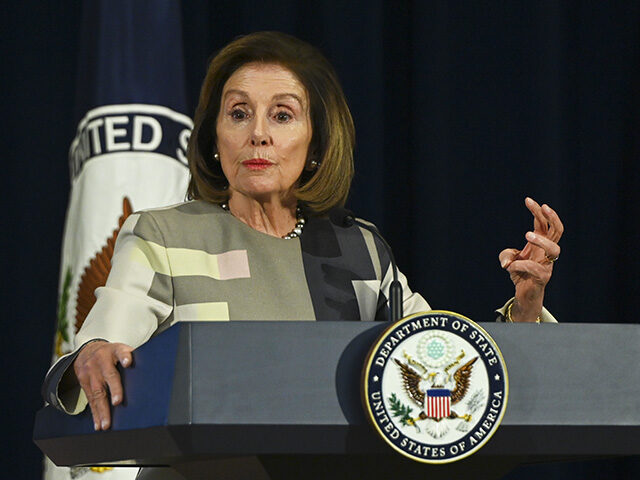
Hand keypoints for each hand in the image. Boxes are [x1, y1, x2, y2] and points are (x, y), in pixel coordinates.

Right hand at [73, 340, 132, 429]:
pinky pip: (91, 400)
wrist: (87, 350)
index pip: (121, 352)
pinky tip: (99, 424)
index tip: (128, 362)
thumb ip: (132, 357)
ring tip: (107, 424)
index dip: (125, 356)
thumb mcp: (121, 348)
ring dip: (102, 410)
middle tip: (118, 402)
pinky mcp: (84, 383)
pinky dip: (95, 414)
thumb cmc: (111, 353)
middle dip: (114, 389)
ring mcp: (91, 373)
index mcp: (114, 351)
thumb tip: (152, 369)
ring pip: (97, 392)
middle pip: (109, 376)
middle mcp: (101, 361)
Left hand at [499, 197, 563, 321]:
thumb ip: (506, 254)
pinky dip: (520, 265)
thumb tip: (507, 261)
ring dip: (542, 240)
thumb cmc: (519, 272)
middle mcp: (547, 252)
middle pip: (558, 231)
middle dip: (552, 217)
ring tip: (527, 234)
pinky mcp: (542, 278)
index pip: (543, 223)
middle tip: (543, 207)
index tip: (528, 200)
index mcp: (540, 243)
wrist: (524, 294)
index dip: (537, 211)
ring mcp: (547, 265)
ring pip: (555, 250)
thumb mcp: (508, 259)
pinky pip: (535, 269)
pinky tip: (509, 267)